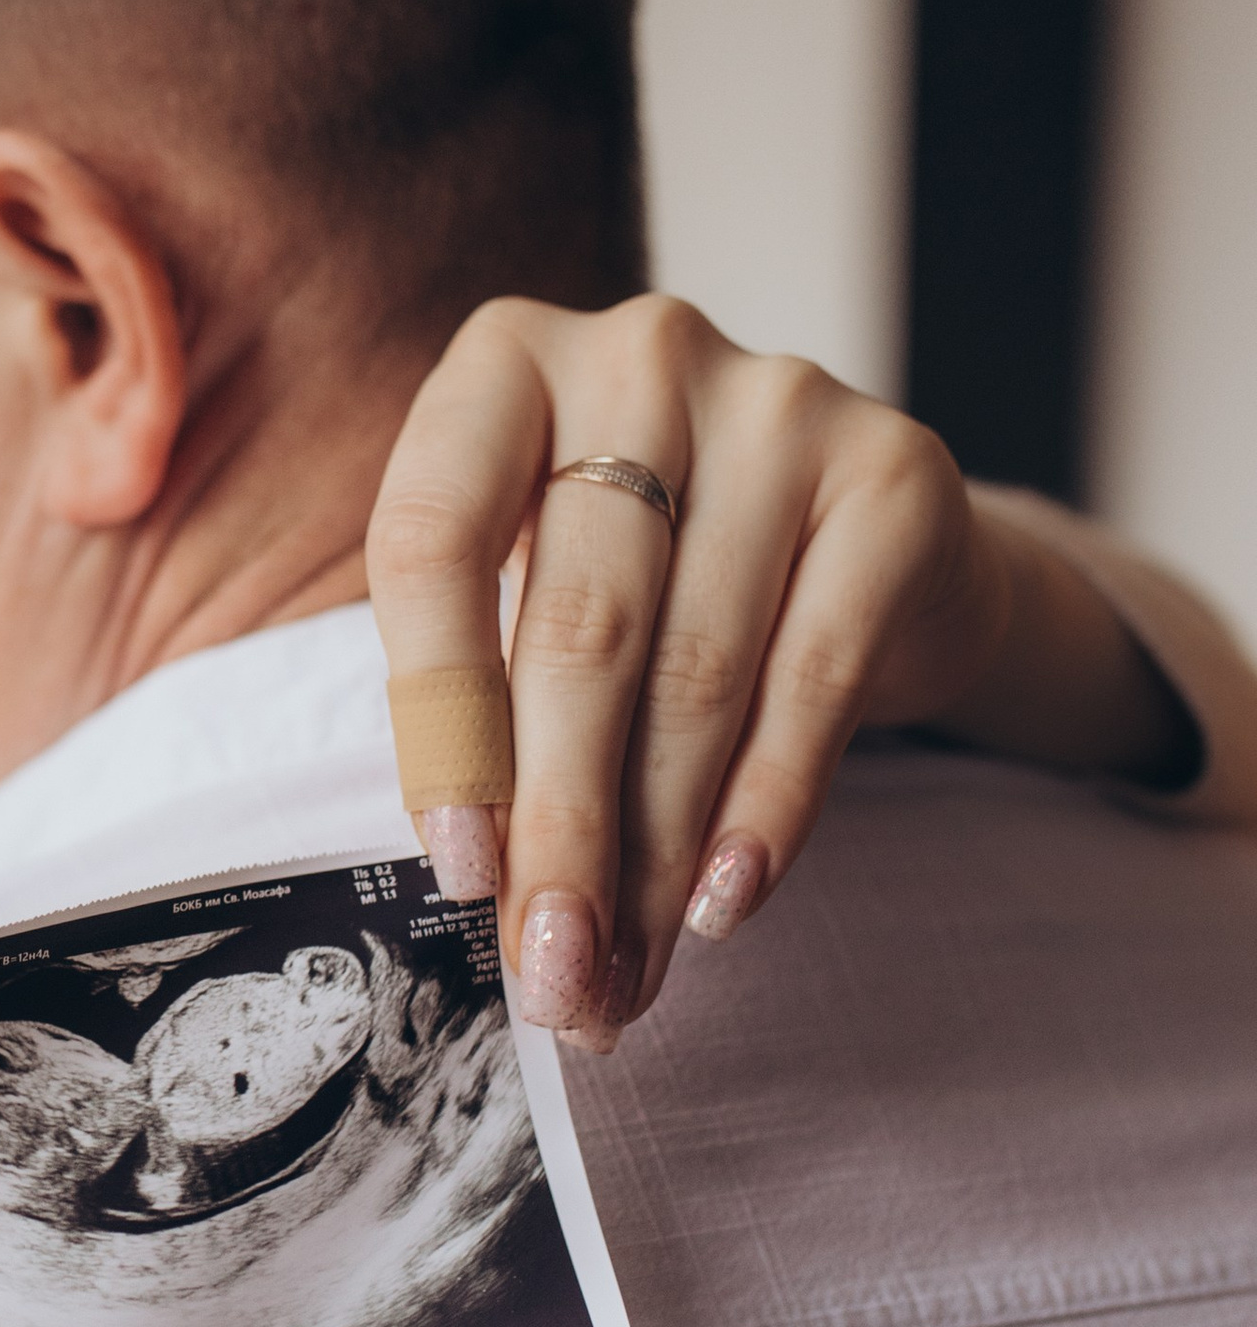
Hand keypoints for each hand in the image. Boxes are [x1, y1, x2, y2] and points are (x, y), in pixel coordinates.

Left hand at [368, 293, 1191, 1046]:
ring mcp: (778, 402)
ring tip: (627, 973)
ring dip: (657, 854)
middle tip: (550, 972)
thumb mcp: (546, 597)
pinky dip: (766, 811)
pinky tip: (726, 903)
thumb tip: (490, 894)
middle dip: (560, 829)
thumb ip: (500, 707)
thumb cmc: (662, 575)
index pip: (430, 539)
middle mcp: (639, 354)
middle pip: (579, 629)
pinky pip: (816, 677)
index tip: (458, 872)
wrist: (875, 538)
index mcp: (506, 363)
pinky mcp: (895, 474)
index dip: (439, 718)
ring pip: (695, 673)